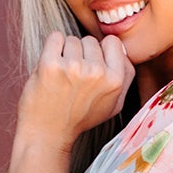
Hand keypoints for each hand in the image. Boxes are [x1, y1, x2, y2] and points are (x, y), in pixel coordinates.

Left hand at [15, 30, 134, 148]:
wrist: (47, 134)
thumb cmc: (79, 117)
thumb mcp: (113, 105)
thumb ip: (125, 76)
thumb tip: (122, 49)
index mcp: (115, 81)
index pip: (113, 42)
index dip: (101, 53)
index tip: (91, 69)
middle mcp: (97, 73)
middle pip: (90, 40)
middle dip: (81, 55)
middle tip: (74, 80)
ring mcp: (74, 68)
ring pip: (72, 40)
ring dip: (65, 54)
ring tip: (62, 78)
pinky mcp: (51, 64)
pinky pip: (54, 38)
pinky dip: (51, 48)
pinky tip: (51, 69)